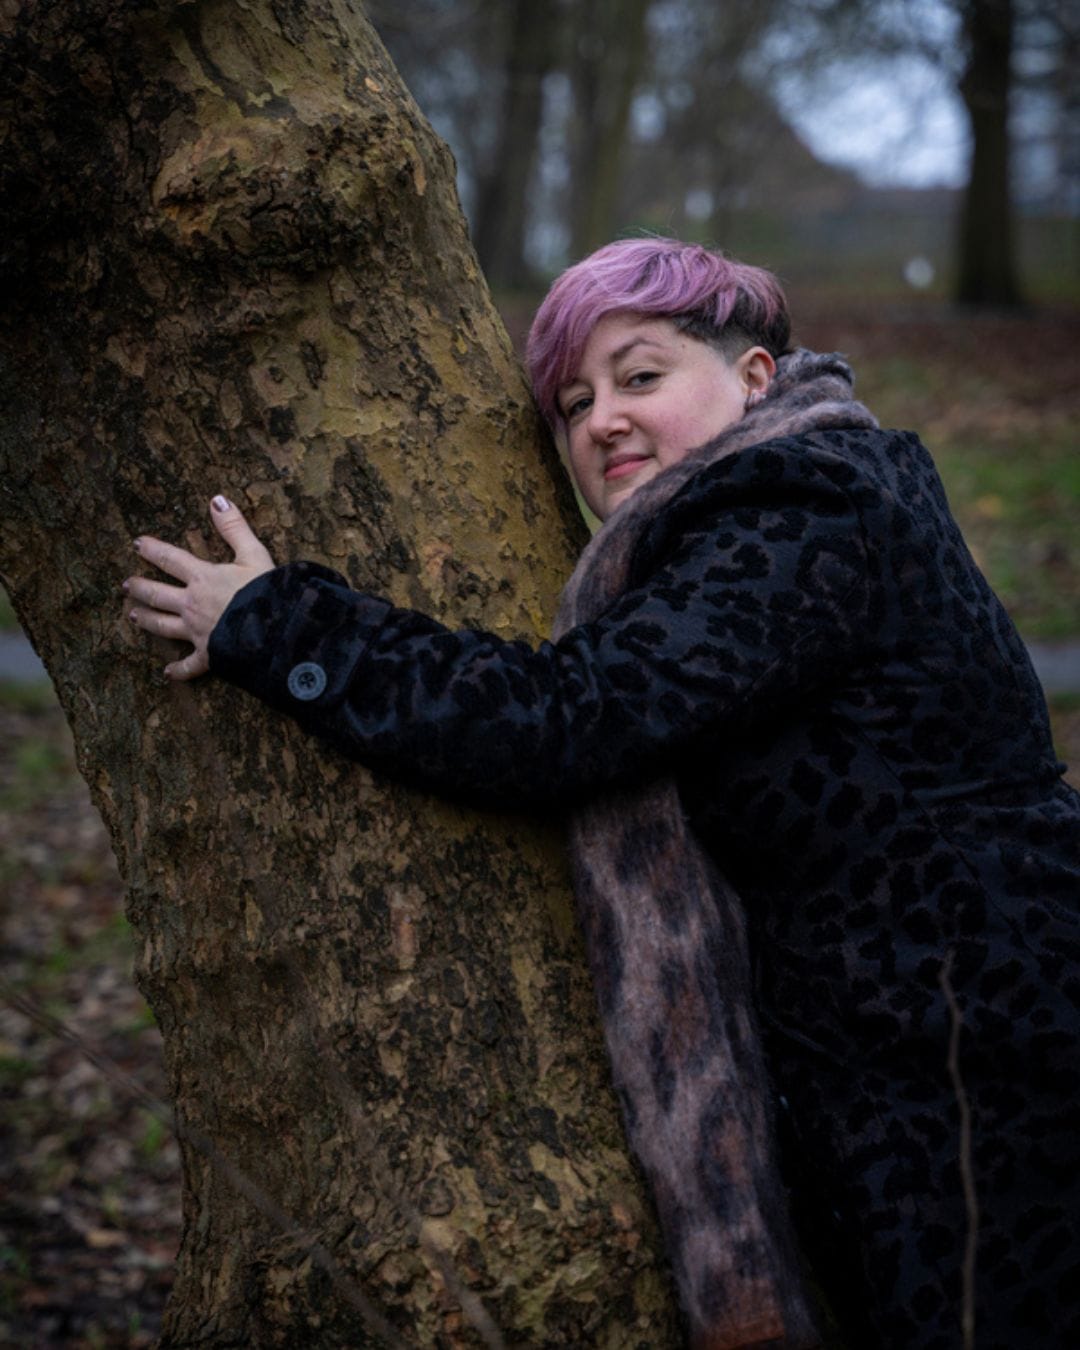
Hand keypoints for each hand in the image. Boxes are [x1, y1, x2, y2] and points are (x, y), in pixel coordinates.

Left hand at [124, 496, 274, 680]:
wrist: (275, 631)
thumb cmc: (266, 592)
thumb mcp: (254, 554)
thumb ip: (234, 527)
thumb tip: (217, 499)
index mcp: (203, 578)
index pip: (171, 559)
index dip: (153, 550)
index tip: (137, 544)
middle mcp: (193, 604)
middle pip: (159, 594)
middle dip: (140, 587)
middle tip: (126, 585)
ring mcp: (197, 631)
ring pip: (163, 626)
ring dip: (147, 620)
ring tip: (133, 616)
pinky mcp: (208, 654)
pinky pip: (189, 665)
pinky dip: (178, 670)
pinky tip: (167, 674)